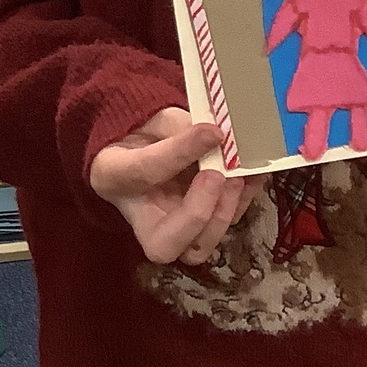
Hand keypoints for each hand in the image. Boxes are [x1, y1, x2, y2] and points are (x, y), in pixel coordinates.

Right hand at [88, 108, 254, 265]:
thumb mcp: (153, 118)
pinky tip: (253, 176)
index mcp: (112, 176)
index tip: (212, 132)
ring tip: (240, 174)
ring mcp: (171, 231)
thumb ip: (179, 127)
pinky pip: (222, 229)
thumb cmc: (144, 131)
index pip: (142, 172)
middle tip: (220, 175)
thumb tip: (216, 135)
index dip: (178, 154)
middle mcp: (139, 217)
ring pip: (197, 247)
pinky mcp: (199, 230)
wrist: (143, 146)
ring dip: (224, 212)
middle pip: (164, 243)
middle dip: (198, 214)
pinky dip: (241, 204)